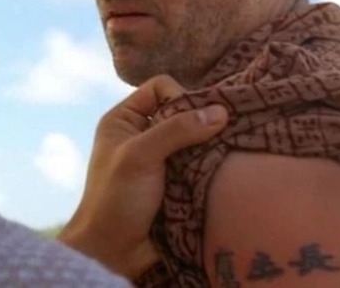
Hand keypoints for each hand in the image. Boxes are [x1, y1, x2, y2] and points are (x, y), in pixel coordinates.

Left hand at [58, 75, 227, 277]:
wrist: (113, 253)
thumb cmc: (115, 200)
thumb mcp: (140, 156)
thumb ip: (177, 129)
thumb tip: (221, 111)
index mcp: (124, 120)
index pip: (161, 87)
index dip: (180, 97)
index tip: (192, 121)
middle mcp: (144, 134)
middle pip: (183, 112)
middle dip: (202, 123)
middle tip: (223, 135)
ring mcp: (162, 160)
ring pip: (197, 140)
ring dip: (211, 148)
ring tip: (227, 154)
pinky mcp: (179, 183)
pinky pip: (203, 164)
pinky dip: (213, 167)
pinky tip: (226, 170)